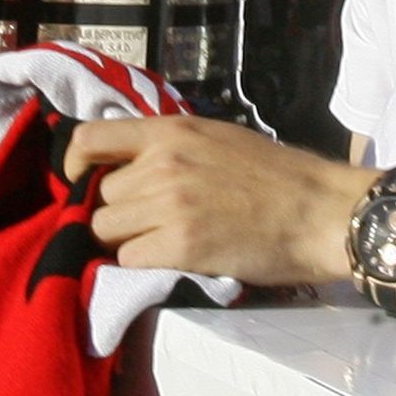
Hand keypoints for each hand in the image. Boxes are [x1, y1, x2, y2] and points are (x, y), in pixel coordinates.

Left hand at [67, 114, 369, 284]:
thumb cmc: (278, 174)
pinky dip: (143, 265)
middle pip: (99, 196)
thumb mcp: (217, 139)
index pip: (88, 139)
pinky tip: (174, 259)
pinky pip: (128, 261)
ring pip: (107, 231)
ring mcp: (169, 205)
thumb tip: (126, 166)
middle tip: (149, 223)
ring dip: (126, 242)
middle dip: (117, 213)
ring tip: (162, 242)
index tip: (83, 183)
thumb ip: (169, 147)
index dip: (74, 166)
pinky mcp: (180, 246)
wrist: (321, 211)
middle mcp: (162, 163)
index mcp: (170, 131)